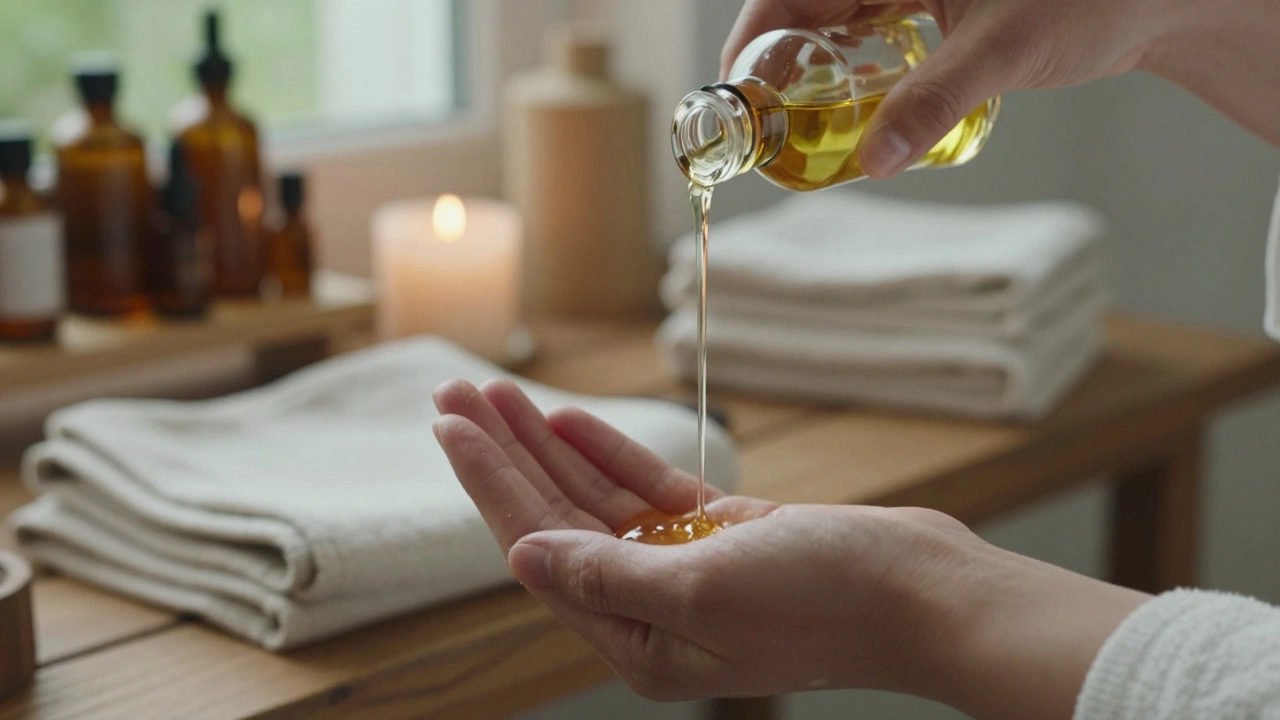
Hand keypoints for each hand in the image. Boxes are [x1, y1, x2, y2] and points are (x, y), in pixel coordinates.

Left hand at [432, 378, 1148, 715]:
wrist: (926, 591)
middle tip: (457, 396)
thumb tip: (524, 555)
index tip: (452, 427)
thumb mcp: (706, 586)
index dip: (491, 484)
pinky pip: (648, 491)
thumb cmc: (830, 600)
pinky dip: (611, 455)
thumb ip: (608, 573)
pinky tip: (570, 422)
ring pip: (596, 500)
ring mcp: (688, 568)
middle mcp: (654, 607)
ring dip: (548, 447)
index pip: (539, 549)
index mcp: (641, 637)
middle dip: (504, 457)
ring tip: (500, 395)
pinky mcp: (723, 535)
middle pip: (557, 520)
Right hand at [721, 0, 1279, 175]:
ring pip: (835, 25)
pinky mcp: (933, 8)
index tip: (734, 89)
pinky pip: (870, 37)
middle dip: (777, 65)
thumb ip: (934, 103)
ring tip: (799, 126)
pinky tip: (856, 110)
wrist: (1157, 1)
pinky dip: (853, 75)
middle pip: (805, 9)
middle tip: (764, 124)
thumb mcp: (1002, 52)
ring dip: (813, 75)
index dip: (752, 35)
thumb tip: (873, 160)